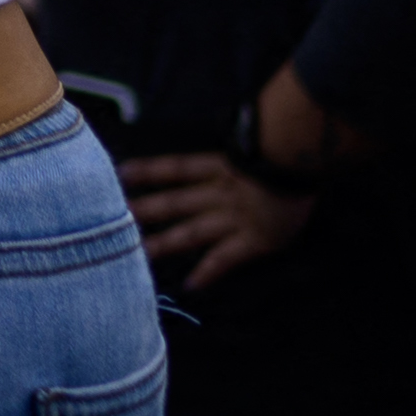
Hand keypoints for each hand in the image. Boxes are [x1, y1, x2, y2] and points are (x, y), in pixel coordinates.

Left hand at [124, 151, 317, 290]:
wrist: (304, 163)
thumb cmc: (289, 147)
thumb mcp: (260, 140)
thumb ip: (243, 144)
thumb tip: (243, 129)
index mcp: (222, 167)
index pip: (176, 168)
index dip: (148, 171)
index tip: (120, 173)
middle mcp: (220, 194)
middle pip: (174, 202)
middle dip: (144, 212)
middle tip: (111, 218)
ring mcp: (235, 218)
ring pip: (190, 233)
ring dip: (164, 244)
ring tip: (138, 254)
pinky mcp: (254, 240)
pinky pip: (225, 259)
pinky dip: (208, 273)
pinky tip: (190, 285)